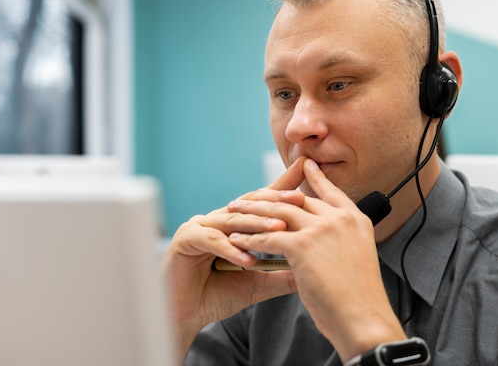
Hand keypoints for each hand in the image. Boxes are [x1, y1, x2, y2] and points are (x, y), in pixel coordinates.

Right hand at [162, 157, 305, 360]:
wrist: (184, 318)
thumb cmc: (217, 297)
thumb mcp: (258, 283)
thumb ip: (281, 274)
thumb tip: (313, 268)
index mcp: (233, 224)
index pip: (262, 202)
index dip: (284, 190)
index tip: (307, 179)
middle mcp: (216, 219)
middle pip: (250, 204)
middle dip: (276, 200)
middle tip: (300, 196)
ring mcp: (199, 226)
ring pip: (233, 221)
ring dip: (257, 225)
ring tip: (280, 229)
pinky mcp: (185, 239)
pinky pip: (212, 241)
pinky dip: (231, 250)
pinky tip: (249, 261)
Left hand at [227, 158, 405, 360]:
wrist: (365, 319)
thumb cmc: (361, 299)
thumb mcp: (356, 258)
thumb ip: (338, 242)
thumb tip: (319, 243)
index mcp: (355, 220)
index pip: (330, 191)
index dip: (314, 178)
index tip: (303, 165)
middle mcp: (339, 218)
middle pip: (296, 198)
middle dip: (268, 196)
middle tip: (248, 197)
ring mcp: (321, 229)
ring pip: (277, 212)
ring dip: (251, 212)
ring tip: (232, 212)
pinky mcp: (303, 245)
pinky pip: (267, 237)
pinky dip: (248, 239)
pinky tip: (235, 240)